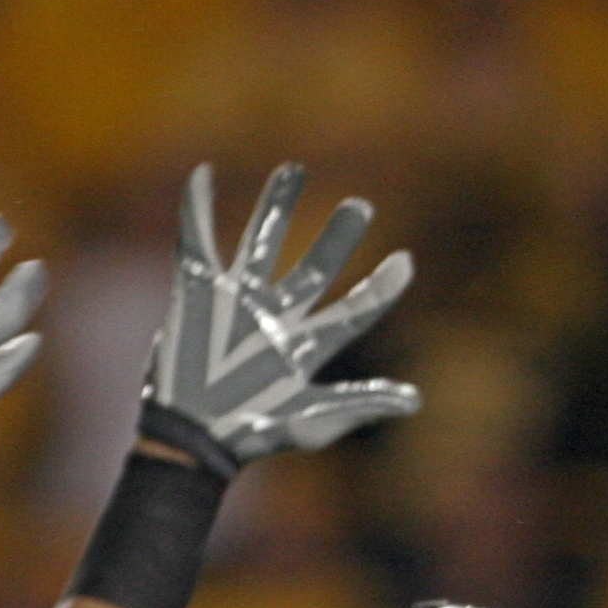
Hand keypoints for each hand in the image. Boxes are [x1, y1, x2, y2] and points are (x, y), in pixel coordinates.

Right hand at [139, 163, 417, 477]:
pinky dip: (197, 210)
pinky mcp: (198, 295)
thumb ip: (360, 403)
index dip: (380, 288)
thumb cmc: (253, 435)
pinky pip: (198, 242)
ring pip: (261, 245)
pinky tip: (202, 176)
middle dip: (337, 237)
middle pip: (314, 270)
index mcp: (305, 347)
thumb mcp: (313, 423)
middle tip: (361, 206)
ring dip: (276, 207)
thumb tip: (415, 400)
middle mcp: (276, 320)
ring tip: (293, 170)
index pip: (353, 312)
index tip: (406, 261)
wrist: (192, 437)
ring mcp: (238, 304)